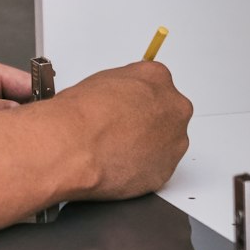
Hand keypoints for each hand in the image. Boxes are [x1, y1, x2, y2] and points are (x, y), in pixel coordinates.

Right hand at [56, 61, 192, 199]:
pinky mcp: (166, 170)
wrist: (75, 146)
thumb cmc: (81, 116)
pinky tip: (119, 166)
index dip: (138, 101)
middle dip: (148, 124)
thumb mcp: (100, 81)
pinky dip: (141, 170)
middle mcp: (174, 108)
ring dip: (147, 148)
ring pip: (165, 145)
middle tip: (122, 132)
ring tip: (117, 151)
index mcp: (157, 78)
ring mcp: (174, 141)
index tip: (128, 110)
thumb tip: (121, 98)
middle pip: (167, 115)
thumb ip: (123, 88)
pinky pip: (156, 169)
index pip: (156, 87)